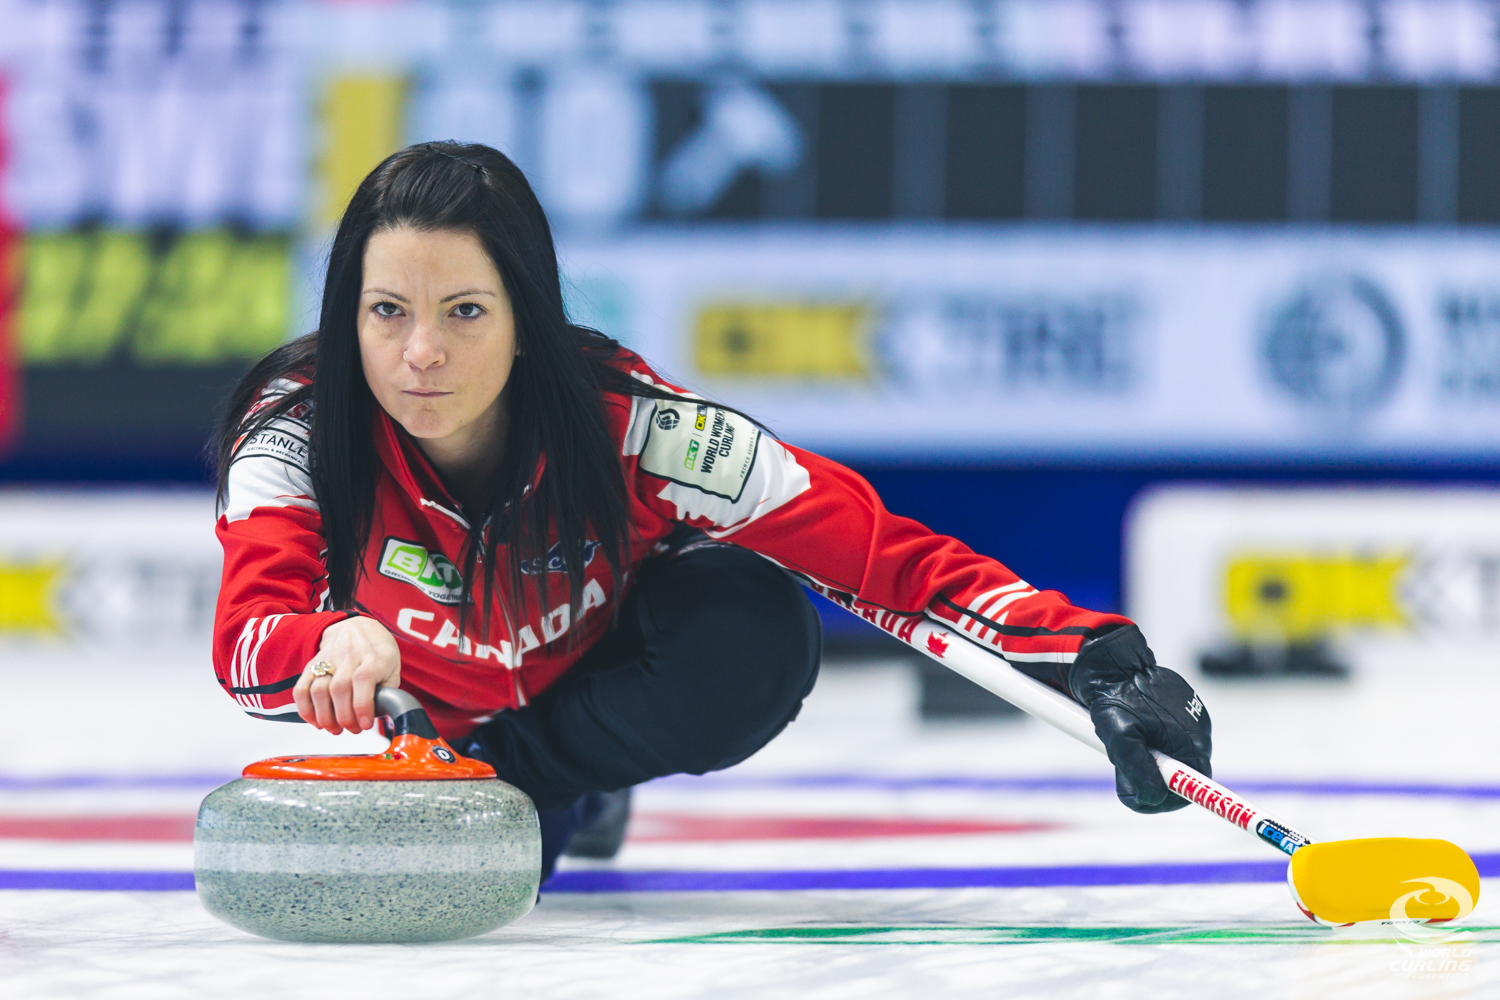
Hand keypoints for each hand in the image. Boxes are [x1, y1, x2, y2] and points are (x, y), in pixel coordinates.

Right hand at [293, 616, 401, 733]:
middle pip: (339, 688)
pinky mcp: (312, 665)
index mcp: (373, 656)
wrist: (358, 628)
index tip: (365, 725)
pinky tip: (316, 721)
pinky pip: (301, 689)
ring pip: (319, 690)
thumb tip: (380, 716)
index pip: (364, 679)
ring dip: (325, 717)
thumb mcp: (393, 668)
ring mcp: (328, 659)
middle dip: (344, 717)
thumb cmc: (378, 653)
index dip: (362, 706)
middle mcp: (349, 656)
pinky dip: (305, 710)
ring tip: (335, 729)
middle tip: (352, 729)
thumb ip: (389, 692)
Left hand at [1067, 625, 1211, 813]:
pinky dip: (1150, 745)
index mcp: (1192, 739)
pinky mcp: (1180, 714)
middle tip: (1122, 773)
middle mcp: (1198, 732)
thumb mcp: (1120, 737)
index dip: (1170, 799)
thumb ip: (1137, 768)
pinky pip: (1169, 741)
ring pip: (1172, 759)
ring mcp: (1191, 721)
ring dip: (1149, 762)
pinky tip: (1132, 734)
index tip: (1145, 801)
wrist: (1111, 664)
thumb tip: (1153, 797)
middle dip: (1153, 780)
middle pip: (1183, 776)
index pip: (1195, 787)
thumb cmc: (1114, 697)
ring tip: (1123, 747)